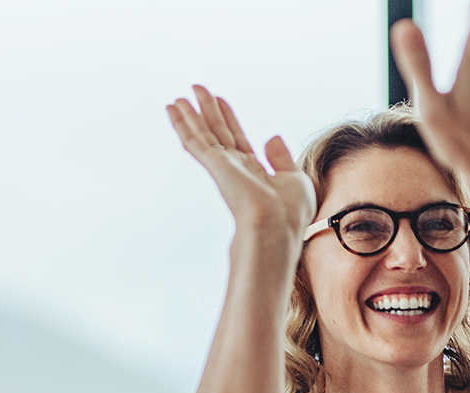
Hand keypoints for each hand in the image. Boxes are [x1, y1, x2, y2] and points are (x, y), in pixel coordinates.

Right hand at [166, 85, 314, 240]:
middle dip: (208, 111)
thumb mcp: (295, 179)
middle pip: (218, 132)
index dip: (229, 119)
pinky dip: (182, 124)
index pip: (238, 140)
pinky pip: (194, 140)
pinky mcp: (214, 165)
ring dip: (190, 115)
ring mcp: (223, 167)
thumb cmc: (290, 212)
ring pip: (202, 135)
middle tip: (197, 89)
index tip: (221, 101)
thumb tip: (272, 137)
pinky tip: (173, 109)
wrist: (277, 225)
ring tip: (179, 97)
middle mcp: (236, 169)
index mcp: (255, 173)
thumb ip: (282, 158)